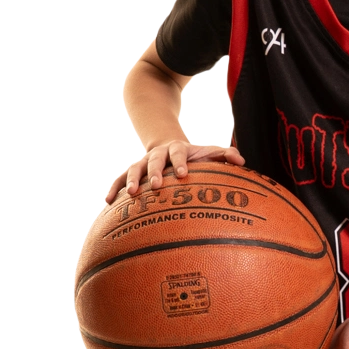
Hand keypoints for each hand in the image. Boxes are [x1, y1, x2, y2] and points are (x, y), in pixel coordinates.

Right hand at [104, 139, 245, 205]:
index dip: (180, 162)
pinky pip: (118, 178)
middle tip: (156, 186)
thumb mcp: (209, 152)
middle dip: (154, 172)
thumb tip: (241, 161)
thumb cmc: (194, 156)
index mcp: (176, 149)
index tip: (183, 173)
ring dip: (130, 180)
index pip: (179, 153)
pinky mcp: (130, 172)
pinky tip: (106, 202)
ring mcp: (141, 162)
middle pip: (154, 160)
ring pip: (133, 168)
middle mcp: (156, 154)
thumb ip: (225, 154)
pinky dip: (112, 188)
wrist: (168, 146)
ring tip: (130, 194)